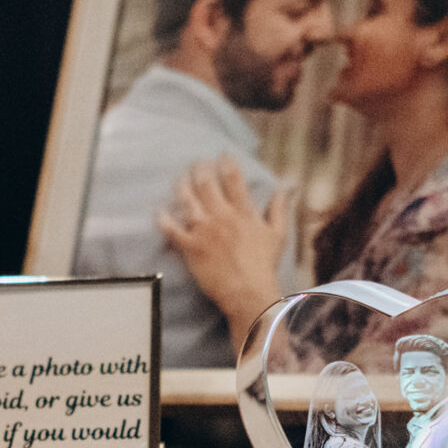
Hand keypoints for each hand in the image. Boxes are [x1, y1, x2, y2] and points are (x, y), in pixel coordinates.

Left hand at [158, 155, 291, 354]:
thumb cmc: (264, 265)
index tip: (222, 155)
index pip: (233, 179)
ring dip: (182, 185)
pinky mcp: (191, 247)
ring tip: (180, 178)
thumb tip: (288, 186)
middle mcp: (222, 216)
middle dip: (200, 169)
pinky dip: (164, 219)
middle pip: (206, 183)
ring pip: (187, 199)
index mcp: (243, 212)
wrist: (249, 292)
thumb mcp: (278, 234)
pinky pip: (172, 229)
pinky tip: (159, 211)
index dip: (226, 163)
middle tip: (197, 163)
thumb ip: (280, 208)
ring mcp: (204, 231)